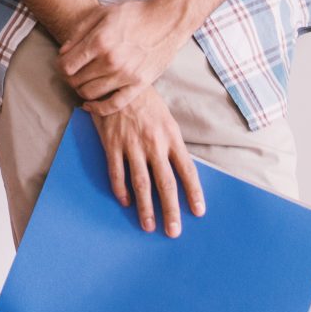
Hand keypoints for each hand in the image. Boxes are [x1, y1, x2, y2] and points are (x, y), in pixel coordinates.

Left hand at [60, 0, 177, 100]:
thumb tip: (62, 51)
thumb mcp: (102, 13)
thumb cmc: (133, 15)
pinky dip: (98, 108)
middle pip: (76, 81)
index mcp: (99, 41)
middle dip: (69, 78)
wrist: (166, 22)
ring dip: (81, 90)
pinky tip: (91, 104)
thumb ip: (79, 31)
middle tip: (73, 74)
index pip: (67, 66)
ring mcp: (125, 75)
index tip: (64, 65)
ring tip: (84, 83)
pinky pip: (113, 105)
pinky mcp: (138, 85)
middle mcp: (110, 60)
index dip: (60, 67)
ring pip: (90, 94)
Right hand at [81, 84, 206, 235]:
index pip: (187, 170)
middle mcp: (154, 144)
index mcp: (171, 137)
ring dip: (145, 207)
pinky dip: (121, 190)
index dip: (193, 192)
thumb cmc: (146, 102)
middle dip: (170, 209)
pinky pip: (117, 172)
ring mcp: (132, 145)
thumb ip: (171, 145)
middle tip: (173, 231)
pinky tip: (126, 202)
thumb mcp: (167, 120)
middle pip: (165, 183)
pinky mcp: (112, 144)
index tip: (198, 212)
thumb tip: (180, 172)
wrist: (118, 80)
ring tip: (148, 226)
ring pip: (141, 183)